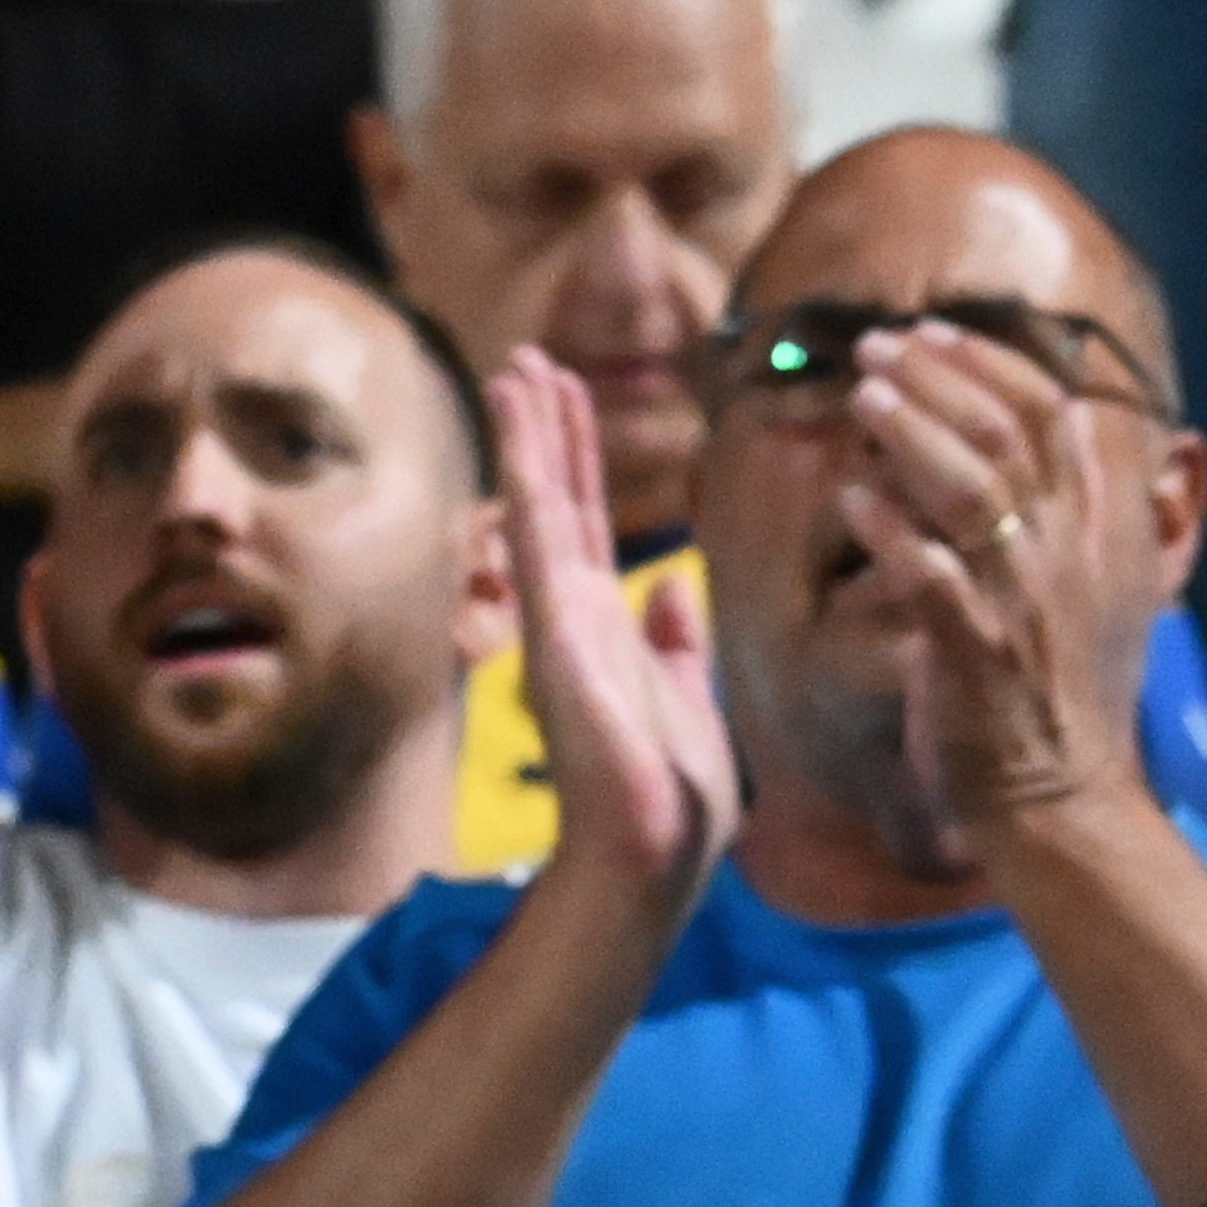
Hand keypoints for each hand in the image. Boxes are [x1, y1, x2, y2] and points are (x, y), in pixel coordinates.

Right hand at [491, 346, 728, 893]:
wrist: (656, 846)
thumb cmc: (674, 794)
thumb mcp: (689, 698)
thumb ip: (676, 641)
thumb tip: (672, 589)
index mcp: (607, 626)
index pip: (588, 522)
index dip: (578, 456)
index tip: (566, 396)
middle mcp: (573, 612)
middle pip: (558, 498)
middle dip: (546, 427)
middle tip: (529, 361)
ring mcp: (558, 614)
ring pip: (540, 499)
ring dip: (528, 429)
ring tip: (517, 365)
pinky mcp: (555, 619)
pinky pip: (539, 522)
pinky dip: (528, 461)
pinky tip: (521, 412)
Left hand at [828, 320, 1147, 835]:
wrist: (1062, 800)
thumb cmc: (1069, 698)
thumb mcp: (1114, 595)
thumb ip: (1111, 518)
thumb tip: (1133, 451)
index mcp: (1096, 531)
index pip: (1050, 415)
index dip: (990, 364)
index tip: (934, 333)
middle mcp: (1065, 553)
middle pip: (1005, 433)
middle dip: (938, 378)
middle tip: (879, 346)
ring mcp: (1021, 600)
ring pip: (971, 490)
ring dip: (913, 434)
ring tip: (863, 397)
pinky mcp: (974, 651)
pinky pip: (928, 575)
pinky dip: (889, 530)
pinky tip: (850, 496)